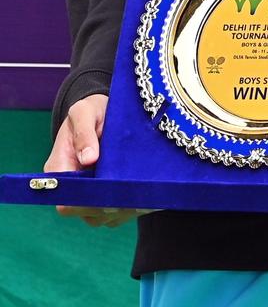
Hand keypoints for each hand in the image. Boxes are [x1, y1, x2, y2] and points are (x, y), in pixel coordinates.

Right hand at [44, 93, 140, 226]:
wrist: (103, 110)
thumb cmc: (91, 110)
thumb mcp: (84, 112)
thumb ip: (83, 132)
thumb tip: (88, 158)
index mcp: (60, 169)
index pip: (66, 201)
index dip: (85, 203)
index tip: (110, 192)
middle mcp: (74, 185)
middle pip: (87, 212)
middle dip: (110, 206)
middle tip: (135, 194)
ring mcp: (91, 191)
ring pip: (104, 216)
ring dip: (124, 208)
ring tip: (145, 193)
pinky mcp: (107, 192)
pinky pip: (118, 211)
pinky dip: (132, 206)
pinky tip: (148, 193)